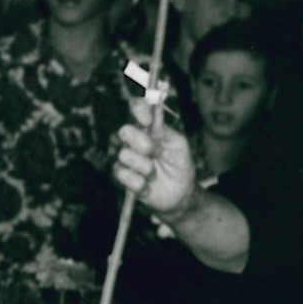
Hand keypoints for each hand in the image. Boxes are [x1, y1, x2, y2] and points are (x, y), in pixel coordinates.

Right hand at [112, 97, 196, 217]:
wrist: (180, 194)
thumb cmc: (179, 165)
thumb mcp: (179, 145)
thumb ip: (165, 130)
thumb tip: (153, 117)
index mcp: (148, 128)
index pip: (137, 109)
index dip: (139, 110)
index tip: (148, 121)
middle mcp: (134, 141)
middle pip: (125, 131)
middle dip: (143, 143)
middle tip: (157, 153)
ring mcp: (126, 158)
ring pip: (124, 155)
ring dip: (145, 167)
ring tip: (155, 175)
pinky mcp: (122, 177)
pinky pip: (122, 175)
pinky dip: (140, 183)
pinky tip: (148, 187)